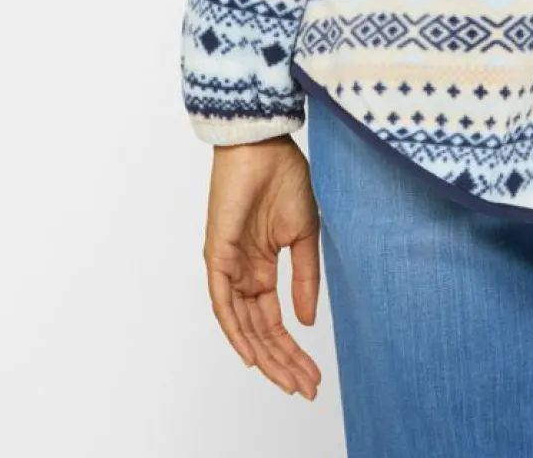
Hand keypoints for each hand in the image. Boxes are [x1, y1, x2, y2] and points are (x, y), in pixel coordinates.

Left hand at [202, 134, 322, 400]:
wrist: (265, 144)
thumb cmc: (285, 177)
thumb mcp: (304, 234)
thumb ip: (305, 278)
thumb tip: (307, 322)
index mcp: (263, 267)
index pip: (276, 321)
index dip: (294, 350)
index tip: (315, 375)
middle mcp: (243, 273)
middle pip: (261, 331)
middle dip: (283, 362)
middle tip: (306, 388)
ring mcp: (229, 266)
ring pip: (243, 324)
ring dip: (265, 354)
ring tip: (287, 379)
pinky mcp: (217, 255)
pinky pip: (222, 302)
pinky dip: (235, 330)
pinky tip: (251, 353)